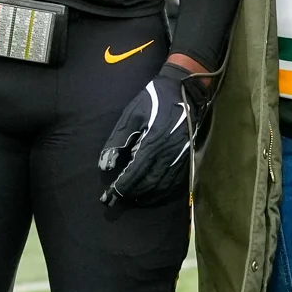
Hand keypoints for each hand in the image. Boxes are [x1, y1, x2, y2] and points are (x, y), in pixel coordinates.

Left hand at [99, 63, 194, 206]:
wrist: (185, 91)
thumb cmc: (154, 99)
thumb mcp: (131, 114)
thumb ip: (117, 140)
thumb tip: (105, 165)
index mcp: (152, 143)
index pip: (134, 173)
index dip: (121, 187)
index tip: (108, 197)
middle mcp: (167, 155)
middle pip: (147, 184)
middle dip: (130, 194)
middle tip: (115, 200)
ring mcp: (179, 158)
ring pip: (161, 187)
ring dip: (145, 197)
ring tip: (131, 200)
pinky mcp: (186, 158)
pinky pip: (173, 183)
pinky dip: (161, 192)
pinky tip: (151, 194)